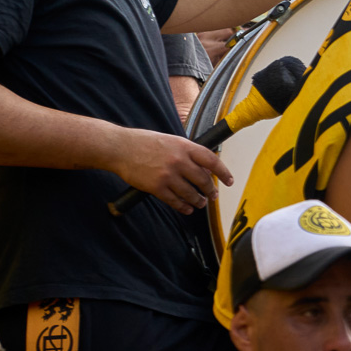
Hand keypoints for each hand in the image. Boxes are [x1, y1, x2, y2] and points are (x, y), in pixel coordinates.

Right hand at [111, 129, 233, 214]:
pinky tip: (187, 208)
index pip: (212, 160)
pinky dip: (183, 207)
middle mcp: (179, 161)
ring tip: (201, 203)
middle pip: (203, 180)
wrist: (121, 148)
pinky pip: (174, 201)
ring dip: (198, 200)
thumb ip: (188, 153)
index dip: (223, 172)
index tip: (229, 181)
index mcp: (185, 146)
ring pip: (190, 193)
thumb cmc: (146, 142)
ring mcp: (168, 175)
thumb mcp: (172, 141)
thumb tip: (203, 168)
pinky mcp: (156, 187)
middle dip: (210, 190)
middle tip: (213, 195)